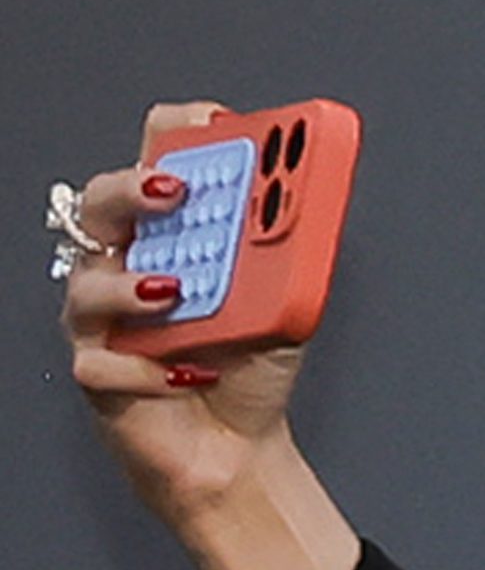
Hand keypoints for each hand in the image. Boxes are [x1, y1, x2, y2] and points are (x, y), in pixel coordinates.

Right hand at [60, 101, 357, 569]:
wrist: (237, 447)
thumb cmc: (249, 363)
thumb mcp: (287, 300)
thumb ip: (292, 252)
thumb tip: (311, 199)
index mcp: (171, 232)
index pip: (157, 157)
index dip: (177, 132)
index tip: (212, 121)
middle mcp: (125, 262)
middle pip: (104, 203)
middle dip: (134, 188)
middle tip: (174, 190)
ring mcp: (104, 317)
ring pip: (87, 282)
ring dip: (132, 285)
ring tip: (177, 294)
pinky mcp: (99, 374)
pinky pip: (105, 362)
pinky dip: (148, 369)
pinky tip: (185, 376)